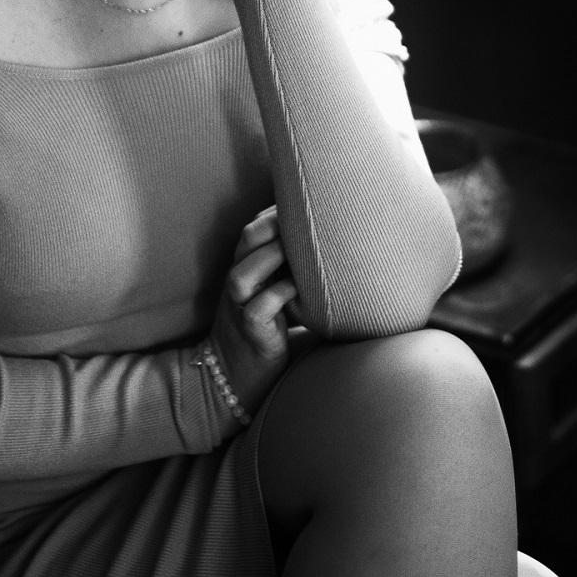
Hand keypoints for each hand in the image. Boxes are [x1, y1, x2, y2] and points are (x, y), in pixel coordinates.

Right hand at [208, 206, 298, 415]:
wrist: (236, 374)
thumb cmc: (270, 328)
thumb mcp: (279, 291)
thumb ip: (295, 268)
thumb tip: (339, 245)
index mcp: (246, 265)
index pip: (256, 226)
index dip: (279, 211)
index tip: (310, 202)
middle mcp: (238, 282)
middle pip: (247, 238)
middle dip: (275, 223)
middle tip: (310, 219)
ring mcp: (239, 307)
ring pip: (241, 275)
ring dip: (272, 258)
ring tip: (302, 253)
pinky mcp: (249, 332)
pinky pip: (257, 309)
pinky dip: (278, 295)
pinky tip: (301, 291)